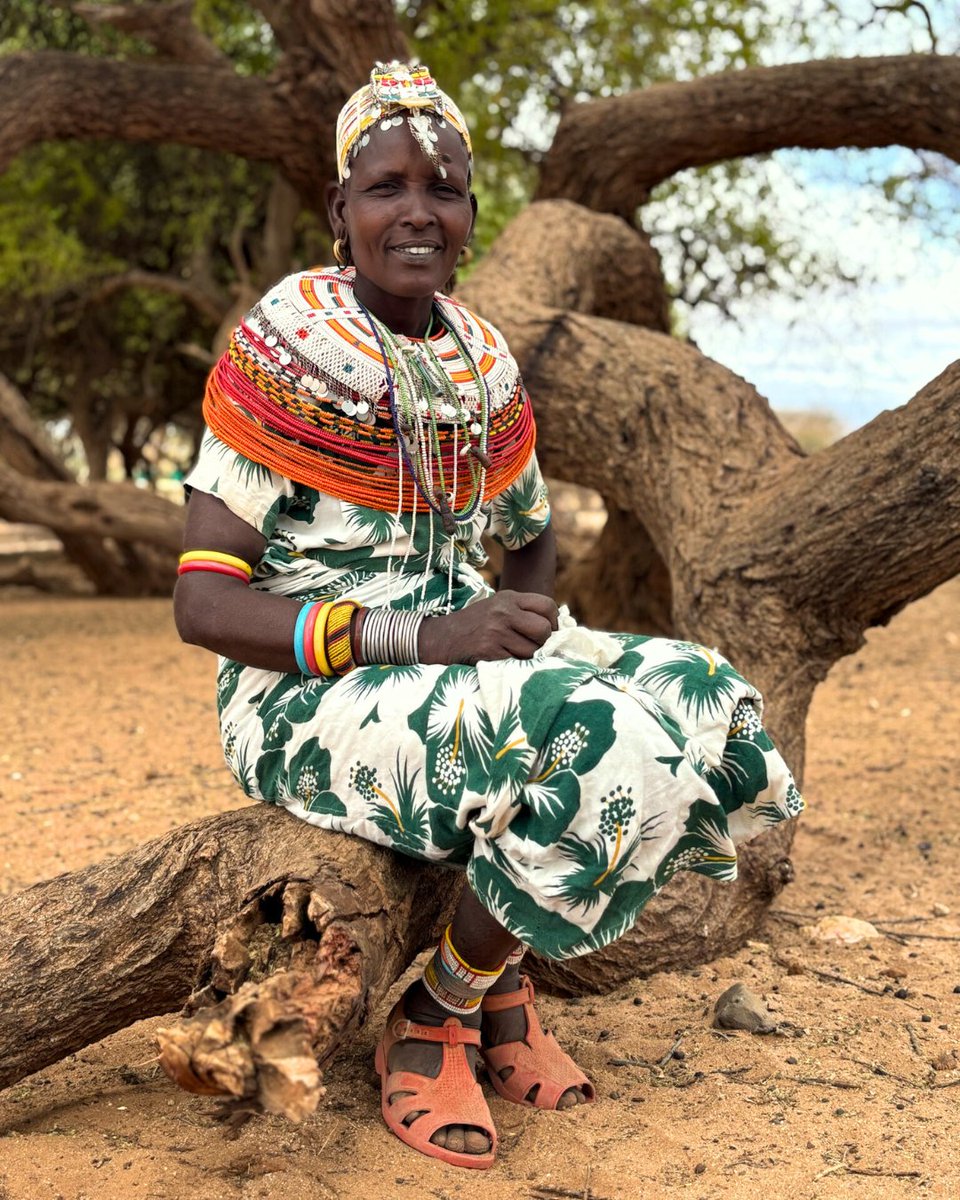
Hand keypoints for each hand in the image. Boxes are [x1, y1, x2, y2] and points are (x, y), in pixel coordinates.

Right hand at [419, 591, 558, 664]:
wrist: (441, 638)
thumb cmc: (475, 624)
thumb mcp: (497, 607)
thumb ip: (523, 612)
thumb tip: (557, 628)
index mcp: (509, 598)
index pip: (547, 606)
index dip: (554, 621)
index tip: (551, 631)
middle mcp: (503, 612)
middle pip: (544, 629)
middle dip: (545, 641)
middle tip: (536, 646)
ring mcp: (496, 632)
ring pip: (532, 650)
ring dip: (530, 657)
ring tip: (515, 653)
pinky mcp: (489, 651)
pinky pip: (516, 662)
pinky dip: (515, 664)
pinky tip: (504, 659)